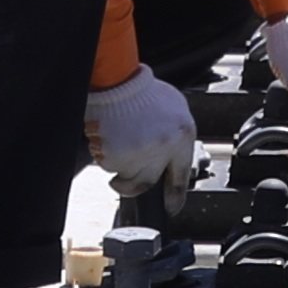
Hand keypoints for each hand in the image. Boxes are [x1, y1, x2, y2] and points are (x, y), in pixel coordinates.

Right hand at [83, 70, 199, 192]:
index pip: (180, 178)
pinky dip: (105, 156)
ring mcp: (139, 155)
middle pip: (147, 185)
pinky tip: (107, 137)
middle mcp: (162, 151)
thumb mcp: (175, 109)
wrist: (120, 80)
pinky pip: (108, 165)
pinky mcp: (117, 155)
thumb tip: (173, 155)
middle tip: (123, 184)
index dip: (175, 198)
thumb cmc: (146, 90)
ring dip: (117, 168)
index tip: (171, 208)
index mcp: (182, 138)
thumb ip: (176, 135)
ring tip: (113, 147)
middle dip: (132, 188)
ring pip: (125, 177)